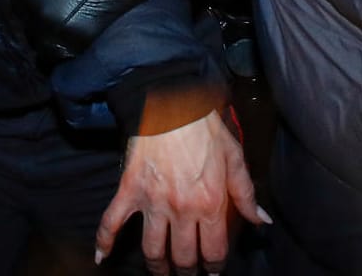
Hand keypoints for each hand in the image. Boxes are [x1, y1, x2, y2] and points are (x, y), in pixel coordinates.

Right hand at [96, 109, 268, 274]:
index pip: (214, 250)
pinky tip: (101, 258)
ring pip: (152, 250)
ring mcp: (152, 202)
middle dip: (188, 272)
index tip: (214, 270)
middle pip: (184, 257)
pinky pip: (112, 221)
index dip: (215, 266)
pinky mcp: (129, 191)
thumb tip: (261, 220)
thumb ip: (247, 194)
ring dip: (157, 268)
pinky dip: (104, 241)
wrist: (171, 103)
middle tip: (189, 273)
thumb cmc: (205, 128)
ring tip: (162, 272)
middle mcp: (181, 209)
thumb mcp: (234, 157)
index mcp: (210, 203)